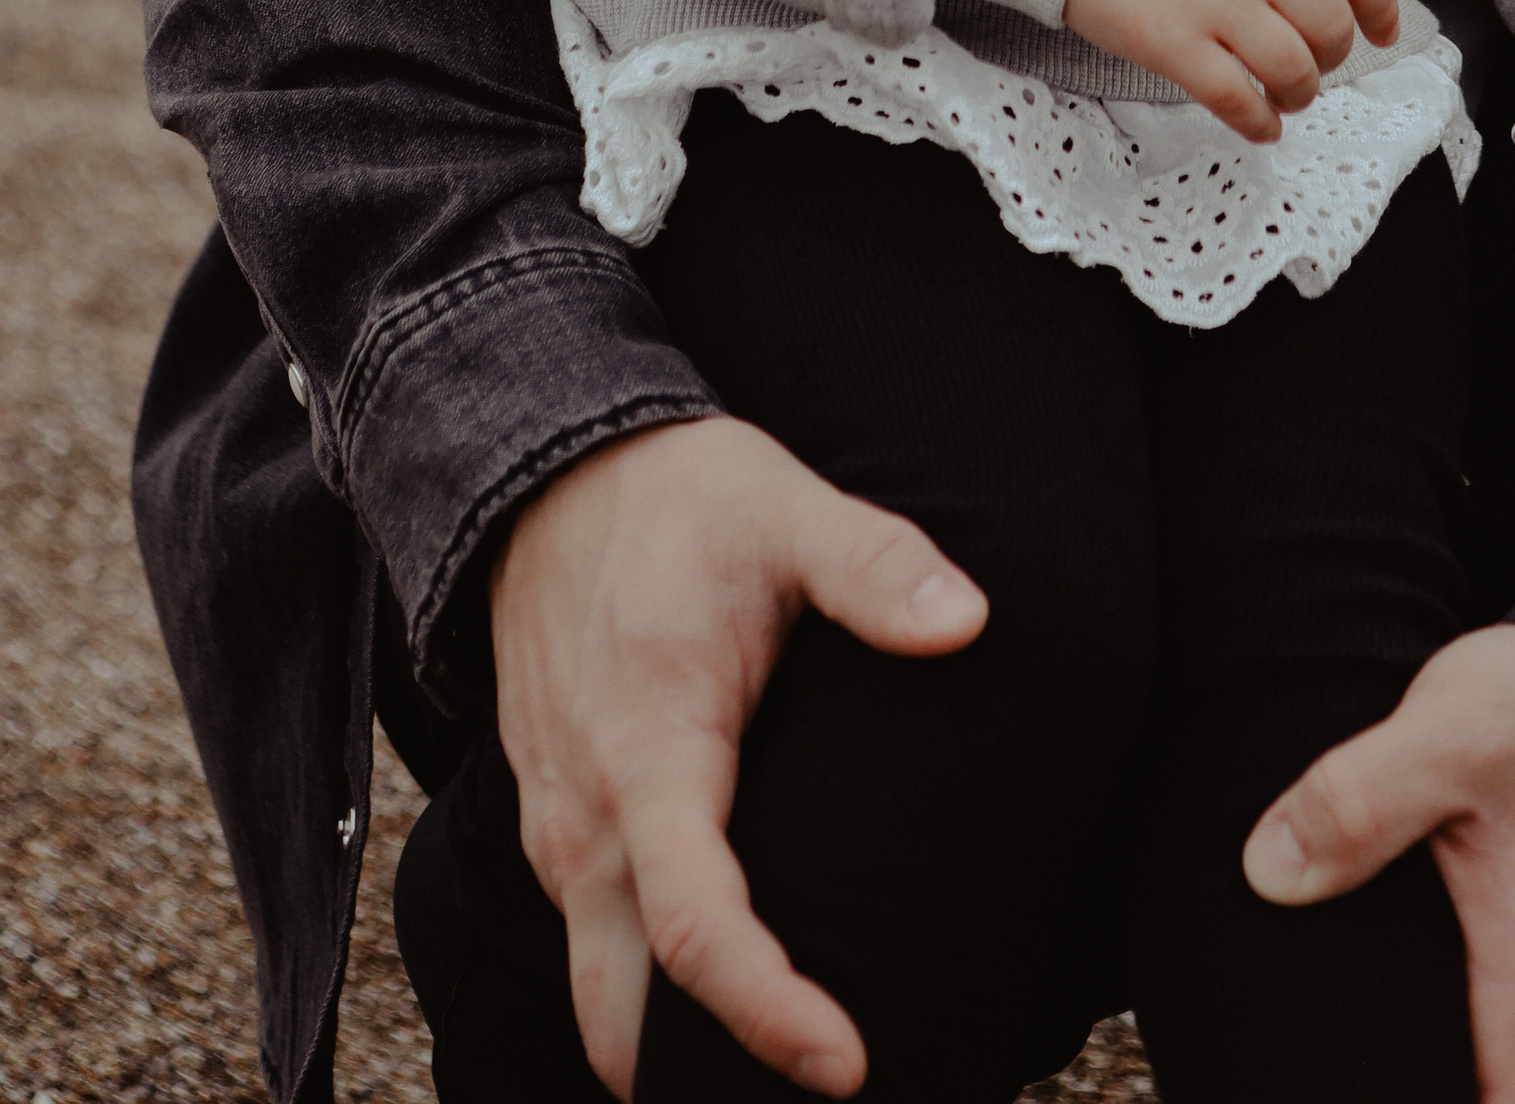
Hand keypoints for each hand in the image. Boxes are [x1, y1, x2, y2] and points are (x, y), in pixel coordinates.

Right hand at [489, 414, 986, 1096]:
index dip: (768, 1012)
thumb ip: (875, 565)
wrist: (544, 474)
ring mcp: (559, 834)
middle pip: (623, 1016)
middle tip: (820, 1102)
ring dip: (674, 1058)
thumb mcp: (785, 507)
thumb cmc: (678, 497)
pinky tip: (728, 1009)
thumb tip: (969, 621)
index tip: (846, 1066)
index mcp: (648, 752)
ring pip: (603, 996)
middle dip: (700, 1089)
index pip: (696, 926)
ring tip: (782, 1089)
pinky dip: (650, 1003)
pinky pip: (596, 949)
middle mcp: (587, 819)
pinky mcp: (558, 828)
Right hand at [1063, 0, 1399, 141]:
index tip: (1381, 32)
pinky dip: (1260, 123)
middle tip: (1315, 64)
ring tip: (1286, 96)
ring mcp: (1216, 1)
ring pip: (1294, 71)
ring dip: (1300, 94)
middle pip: (1331, 26)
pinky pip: (1238, 101)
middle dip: (1332, 57)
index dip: (1380, 7)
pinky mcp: (1174, 44)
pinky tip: (1260, 124)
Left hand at [1243, 618, 1514, 1103]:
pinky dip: (1451, 1031)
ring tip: (1347, 1030)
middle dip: (1404, 1088)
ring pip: (1492, 1077)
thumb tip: (1269, 870)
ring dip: (1427, 1067)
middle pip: (1486, 1102)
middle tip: (1323, 1058)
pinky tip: (1389, 991)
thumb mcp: (1449, 733)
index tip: (1347, 1080)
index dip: (1407, 1100)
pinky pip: (1497, 1036)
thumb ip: (1358, 802)